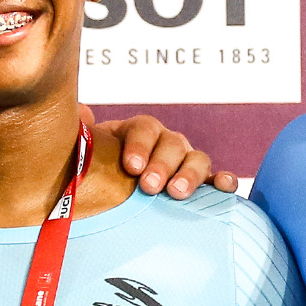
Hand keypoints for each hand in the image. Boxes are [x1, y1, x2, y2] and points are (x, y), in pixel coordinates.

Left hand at [85, 107, 237, 198]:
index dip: (139, 146)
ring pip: (196, 160)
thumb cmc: (98, 172)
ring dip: (189, 175)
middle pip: (172, 144)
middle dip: (161, 165)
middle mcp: (164, 143)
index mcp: (137, 133)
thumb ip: (83, 134)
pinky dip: (223, 181)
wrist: (109, 193)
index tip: (130, 167)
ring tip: (177, 193)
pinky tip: (224, 186)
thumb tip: (82, 112)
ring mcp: (184, 162)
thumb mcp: (87, 152)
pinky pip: (215, 180)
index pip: (143, 129)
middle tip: (149, 186)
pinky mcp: (200, 184)